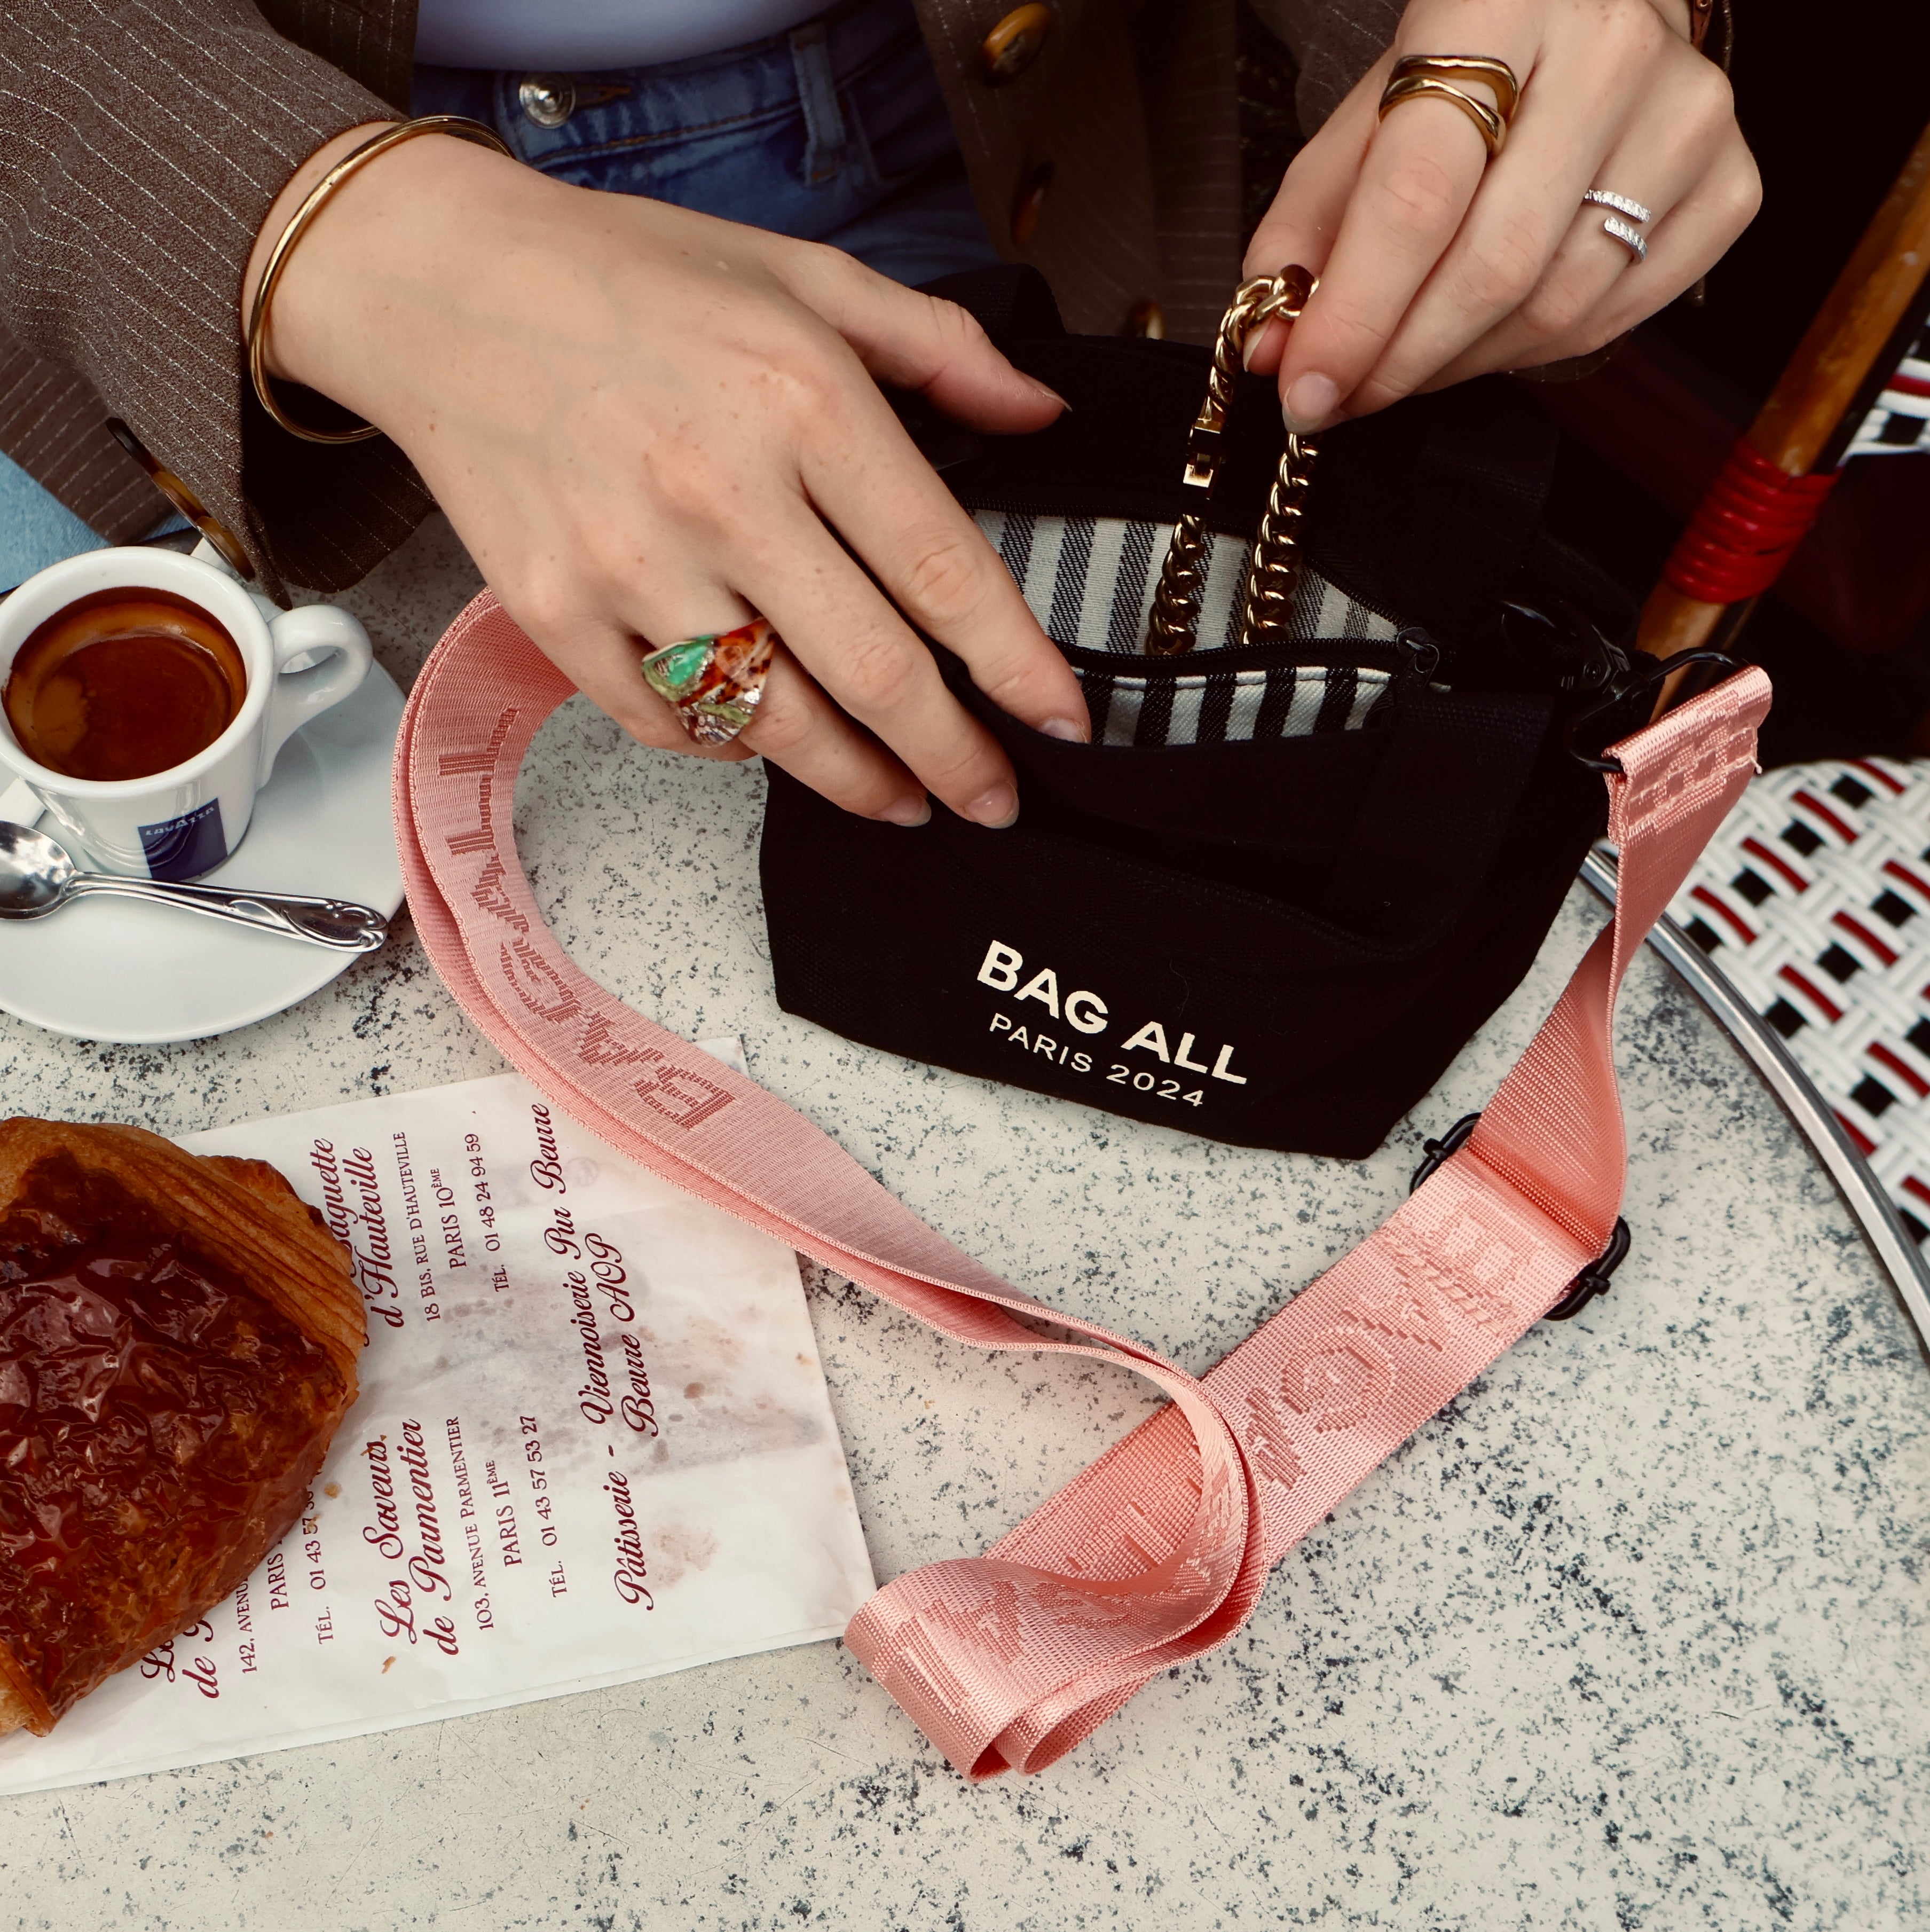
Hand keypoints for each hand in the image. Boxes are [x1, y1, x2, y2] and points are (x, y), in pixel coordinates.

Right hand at [245, 129, 1087, 826]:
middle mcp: (720, 493)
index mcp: (801, 402)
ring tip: (903, 800)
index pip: (944, 571)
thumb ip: (937, 349)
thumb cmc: (629, 275)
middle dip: (953, 758)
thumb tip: (1040, 417)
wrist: (439, 286)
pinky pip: (668, 722)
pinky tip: (766, 741)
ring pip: (774, 722)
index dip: (1017, 666)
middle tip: (993, 802)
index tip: (1062, 722)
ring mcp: (630, 565)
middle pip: (873, 674)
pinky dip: (728, 745)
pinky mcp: (556, 612)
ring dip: (856, 781)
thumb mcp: (803, 273)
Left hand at [1243, 0, 1760, 427]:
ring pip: (1555, 306)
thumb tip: (1272, 346)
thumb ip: (1307, 232)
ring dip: (1458, 365)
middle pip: (1493, 265)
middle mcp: (1615, 52)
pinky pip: (1614, 316)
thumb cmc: (1472, 68)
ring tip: (1404, 364)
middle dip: (1400, 359)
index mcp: (1504, 3)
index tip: (1307, 386)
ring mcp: (1688, 118)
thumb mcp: (1367, 119)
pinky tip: (1485, 339)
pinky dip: (1532, 354)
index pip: (1420, 195)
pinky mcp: (1729, 184)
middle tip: (1343, 395)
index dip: (1357, 313)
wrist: (1590, 11)